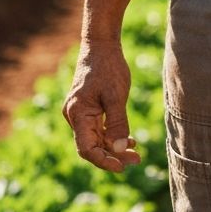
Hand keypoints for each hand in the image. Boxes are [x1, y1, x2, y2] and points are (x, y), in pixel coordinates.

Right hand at [62, 39, 141, 172]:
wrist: (101, 44)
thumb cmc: (108, 67)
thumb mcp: (116, 95)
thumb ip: (117, 123)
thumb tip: (120, 150)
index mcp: (77, 114)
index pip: (87, 149)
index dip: (103, 161)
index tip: (122, 167)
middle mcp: (74, 117)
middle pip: (92, 146)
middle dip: (113, 156)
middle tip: (136, 161)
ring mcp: (80, 113)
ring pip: (96, 138)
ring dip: (115, 147)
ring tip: (136, 154)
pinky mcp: (87, 109)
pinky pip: (98, 128)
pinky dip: (112, 135)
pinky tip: (129, 140)